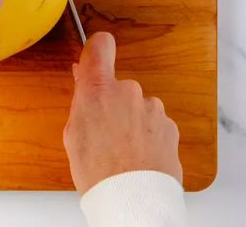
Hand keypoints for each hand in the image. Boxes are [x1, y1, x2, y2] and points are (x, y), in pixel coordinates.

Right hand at [63, 32, 182, 193]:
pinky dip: (148, 136)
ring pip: (137, 106)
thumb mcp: (74, 134)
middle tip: (102, 132)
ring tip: (121, 151)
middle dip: (112, 103)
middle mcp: (129, 91)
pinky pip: (154, 124)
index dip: (97, 50)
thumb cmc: (98, 173)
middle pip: (118, 85)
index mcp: (98, 89)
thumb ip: (81, 101)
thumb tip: (82, 80)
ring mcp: (153, 108)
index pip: (100, 45)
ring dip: (131, 122)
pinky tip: (138, 157)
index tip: (95, 59)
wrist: (133, 201)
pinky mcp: (170, 126)